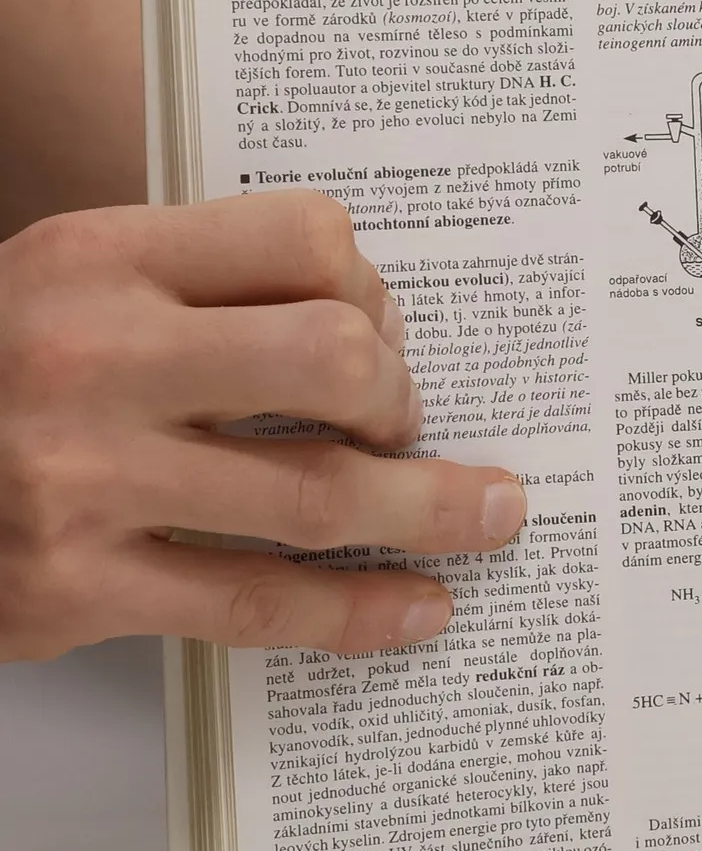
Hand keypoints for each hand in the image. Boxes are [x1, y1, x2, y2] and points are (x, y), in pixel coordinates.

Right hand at [0, 191, 523, 660]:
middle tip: (408, 423)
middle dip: (403, 397)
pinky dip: (361, 612)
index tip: (379, 328)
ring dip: (430, 508)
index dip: (370, 287)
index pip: (302, 238)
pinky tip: (418, 607)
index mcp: (99, 259)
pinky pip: (261, 604)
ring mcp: (87, 479)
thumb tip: (361, 331)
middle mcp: (97, 359)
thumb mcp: (65, 283)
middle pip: (334, 358)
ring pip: (318, 493)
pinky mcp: (80, 587)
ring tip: (487, 516)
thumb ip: (195, 288)